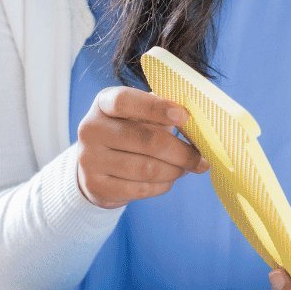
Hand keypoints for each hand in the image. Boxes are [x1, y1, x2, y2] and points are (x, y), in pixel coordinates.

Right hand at [75, 86, 206, 209]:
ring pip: (147, 168)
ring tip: (186, 168)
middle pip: (146, 140)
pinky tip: (168, 179)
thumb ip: (164, 112)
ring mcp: (89, 159)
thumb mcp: (142, 115)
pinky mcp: (95, 186)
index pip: (125, 101)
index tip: (184, 117)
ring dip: (175, 170)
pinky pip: (140, 189)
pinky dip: (162, 185)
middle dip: (181, 151)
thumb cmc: (131, 132)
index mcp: (103, 103)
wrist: (98, 165)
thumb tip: (198, 124)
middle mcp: (91, 129)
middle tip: (200, 158)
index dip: (156, 108)